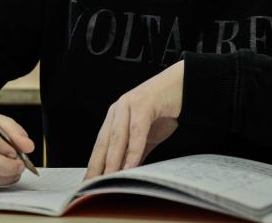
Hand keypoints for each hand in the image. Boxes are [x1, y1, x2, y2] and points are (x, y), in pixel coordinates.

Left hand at [84, 60, 183, 179]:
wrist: (183, 86)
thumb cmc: (164, 109)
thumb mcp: (148, 136)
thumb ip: (137, 153)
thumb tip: (127, 173)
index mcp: (115, 117)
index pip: (100, 145)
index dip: (94, 165)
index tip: (88, 183)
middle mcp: (117, 110)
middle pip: (103, 143)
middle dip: (97, 166)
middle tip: (91, 186)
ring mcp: (128, 105)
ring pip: (117, 138)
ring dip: (112, 161)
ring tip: (108, 180)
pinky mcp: (143, 104)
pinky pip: (136, 132)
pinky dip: (133, 151)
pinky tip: (130, 166)